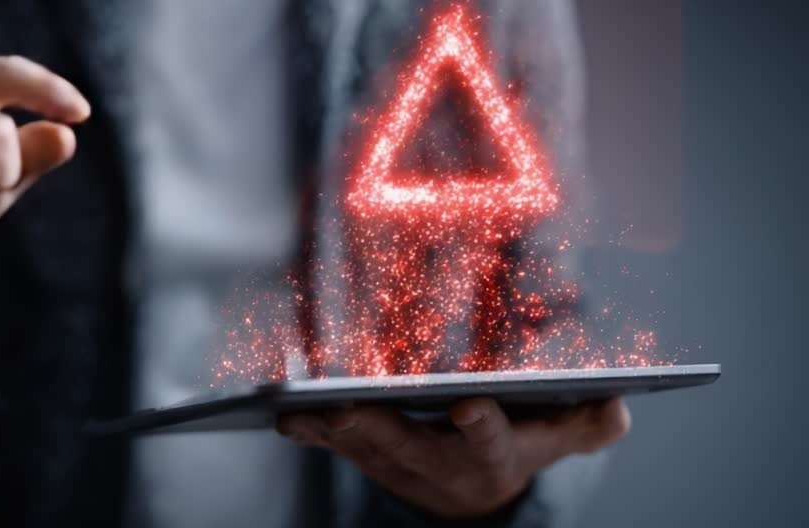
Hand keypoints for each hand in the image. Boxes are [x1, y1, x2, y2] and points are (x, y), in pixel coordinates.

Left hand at [277, 397, 630, 519]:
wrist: (470, 494)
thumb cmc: (515, 448)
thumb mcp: (557, 438)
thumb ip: (588, 424)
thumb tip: (618, 404)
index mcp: (491, 456)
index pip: (489, 443)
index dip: (481, 425)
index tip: (468, 404)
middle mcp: (439, 465)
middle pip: (407, 448)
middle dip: (377, 429)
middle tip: (345, 407)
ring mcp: (397, 463)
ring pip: (361, 448)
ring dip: (328, 432)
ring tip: (297, 410)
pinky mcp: (365, 455)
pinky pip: (333, 445)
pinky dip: (307, 432)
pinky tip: (281, 416)